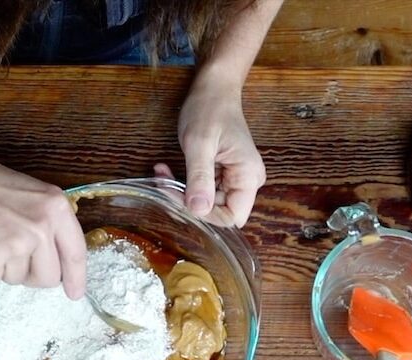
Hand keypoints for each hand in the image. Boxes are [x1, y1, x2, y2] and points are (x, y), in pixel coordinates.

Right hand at [0, 133, 86, 298]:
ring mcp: (15, 245)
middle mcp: (40, 227)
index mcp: (55, 207)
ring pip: (19, 280)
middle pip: (49, 277)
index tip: (75, 292)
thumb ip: (48, 224)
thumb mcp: (29, 194)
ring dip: (4, 267)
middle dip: (32, 274)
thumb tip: (60, 263)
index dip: (76, 278)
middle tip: (12, 253)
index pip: (76, 253)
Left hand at [178, 80, 265, 227]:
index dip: (205, 215)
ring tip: (162, 173)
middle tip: (164, 183)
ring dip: (180, 194)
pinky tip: (167, 171)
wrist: (213, 89)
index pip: (232, 218)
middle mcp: (246, 183)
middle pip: (217, 213)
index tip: (179, 197)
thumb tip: (198, 210)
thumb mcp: (200, 143)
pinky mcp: (222, 176)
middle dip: (187, 203)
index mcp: (248, 177)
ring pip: (206, 205)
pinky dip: (182, 186)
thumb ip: (200, 177)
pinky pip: (201, 192)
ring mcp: (234, 180)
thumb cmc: (209, 109)